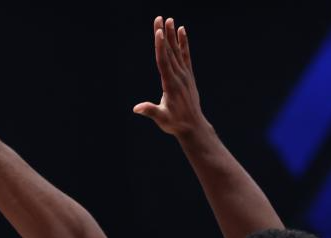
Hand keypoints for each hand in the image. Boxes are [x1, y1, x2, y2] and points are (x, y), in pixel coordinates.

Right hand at [133, 17, 207, 136]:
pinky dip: (183, 43)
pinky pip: (185, 55)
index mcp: (171, 84)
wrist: (193, 126)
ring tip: (169, 20)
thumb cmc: (175, 123)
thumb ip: (151, 111)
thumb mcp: (162, 118)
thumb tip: (137, 108)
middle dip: (164, 35)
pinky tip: (181, 31)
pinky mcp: (188, 75)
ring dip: (172, 35)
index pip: (164, 61)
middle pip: (169, 52)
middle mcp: (179, 76)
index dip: (161, 46)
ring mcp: (185, 74)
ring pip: (177, 51)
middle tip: (159, 19)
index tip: (158, 32)